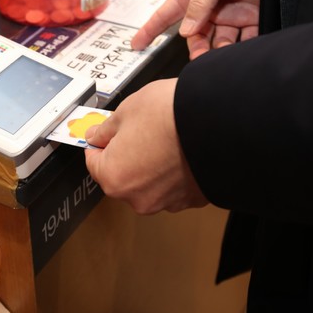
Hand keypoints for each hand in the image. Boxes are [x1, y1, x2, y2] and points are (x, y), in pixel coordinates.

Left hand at [84, 78, 207, 214]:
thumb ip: (106, 129)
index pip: (93, 162)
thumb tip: (96, 135)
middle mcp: (138, 197)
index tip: (106, 132)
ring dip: (151, 165)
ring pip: (149, 182)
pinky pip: (174, 185)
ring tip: (165, 138)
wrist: (219, 123)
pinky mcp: (191, 200)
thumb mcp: (127, 110)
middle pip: (122, 175)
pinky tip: (182, 150)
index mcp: (114, 177)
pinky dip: (174, 171)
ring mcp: (166, 202)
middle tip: (139, 130)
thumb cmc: (169, 115)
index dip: (100, 143)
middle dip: (126, 154)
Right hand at [131, 0, 262, 59]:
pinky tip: (243, 52)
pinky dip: (243, 48)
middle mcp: (209, 6)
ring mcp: (230, 13)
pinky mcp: (252, 18)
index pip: (167, 14)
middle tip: (200, 60)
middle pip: (195, 35)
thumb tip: (184, 32)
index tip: (135, 45)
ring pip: (219, 41)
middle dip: (195, 49)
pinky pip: (245, 39)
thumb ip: (200, 2)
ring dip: (218, 51)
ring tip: (222, 58)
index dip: (150, 29)